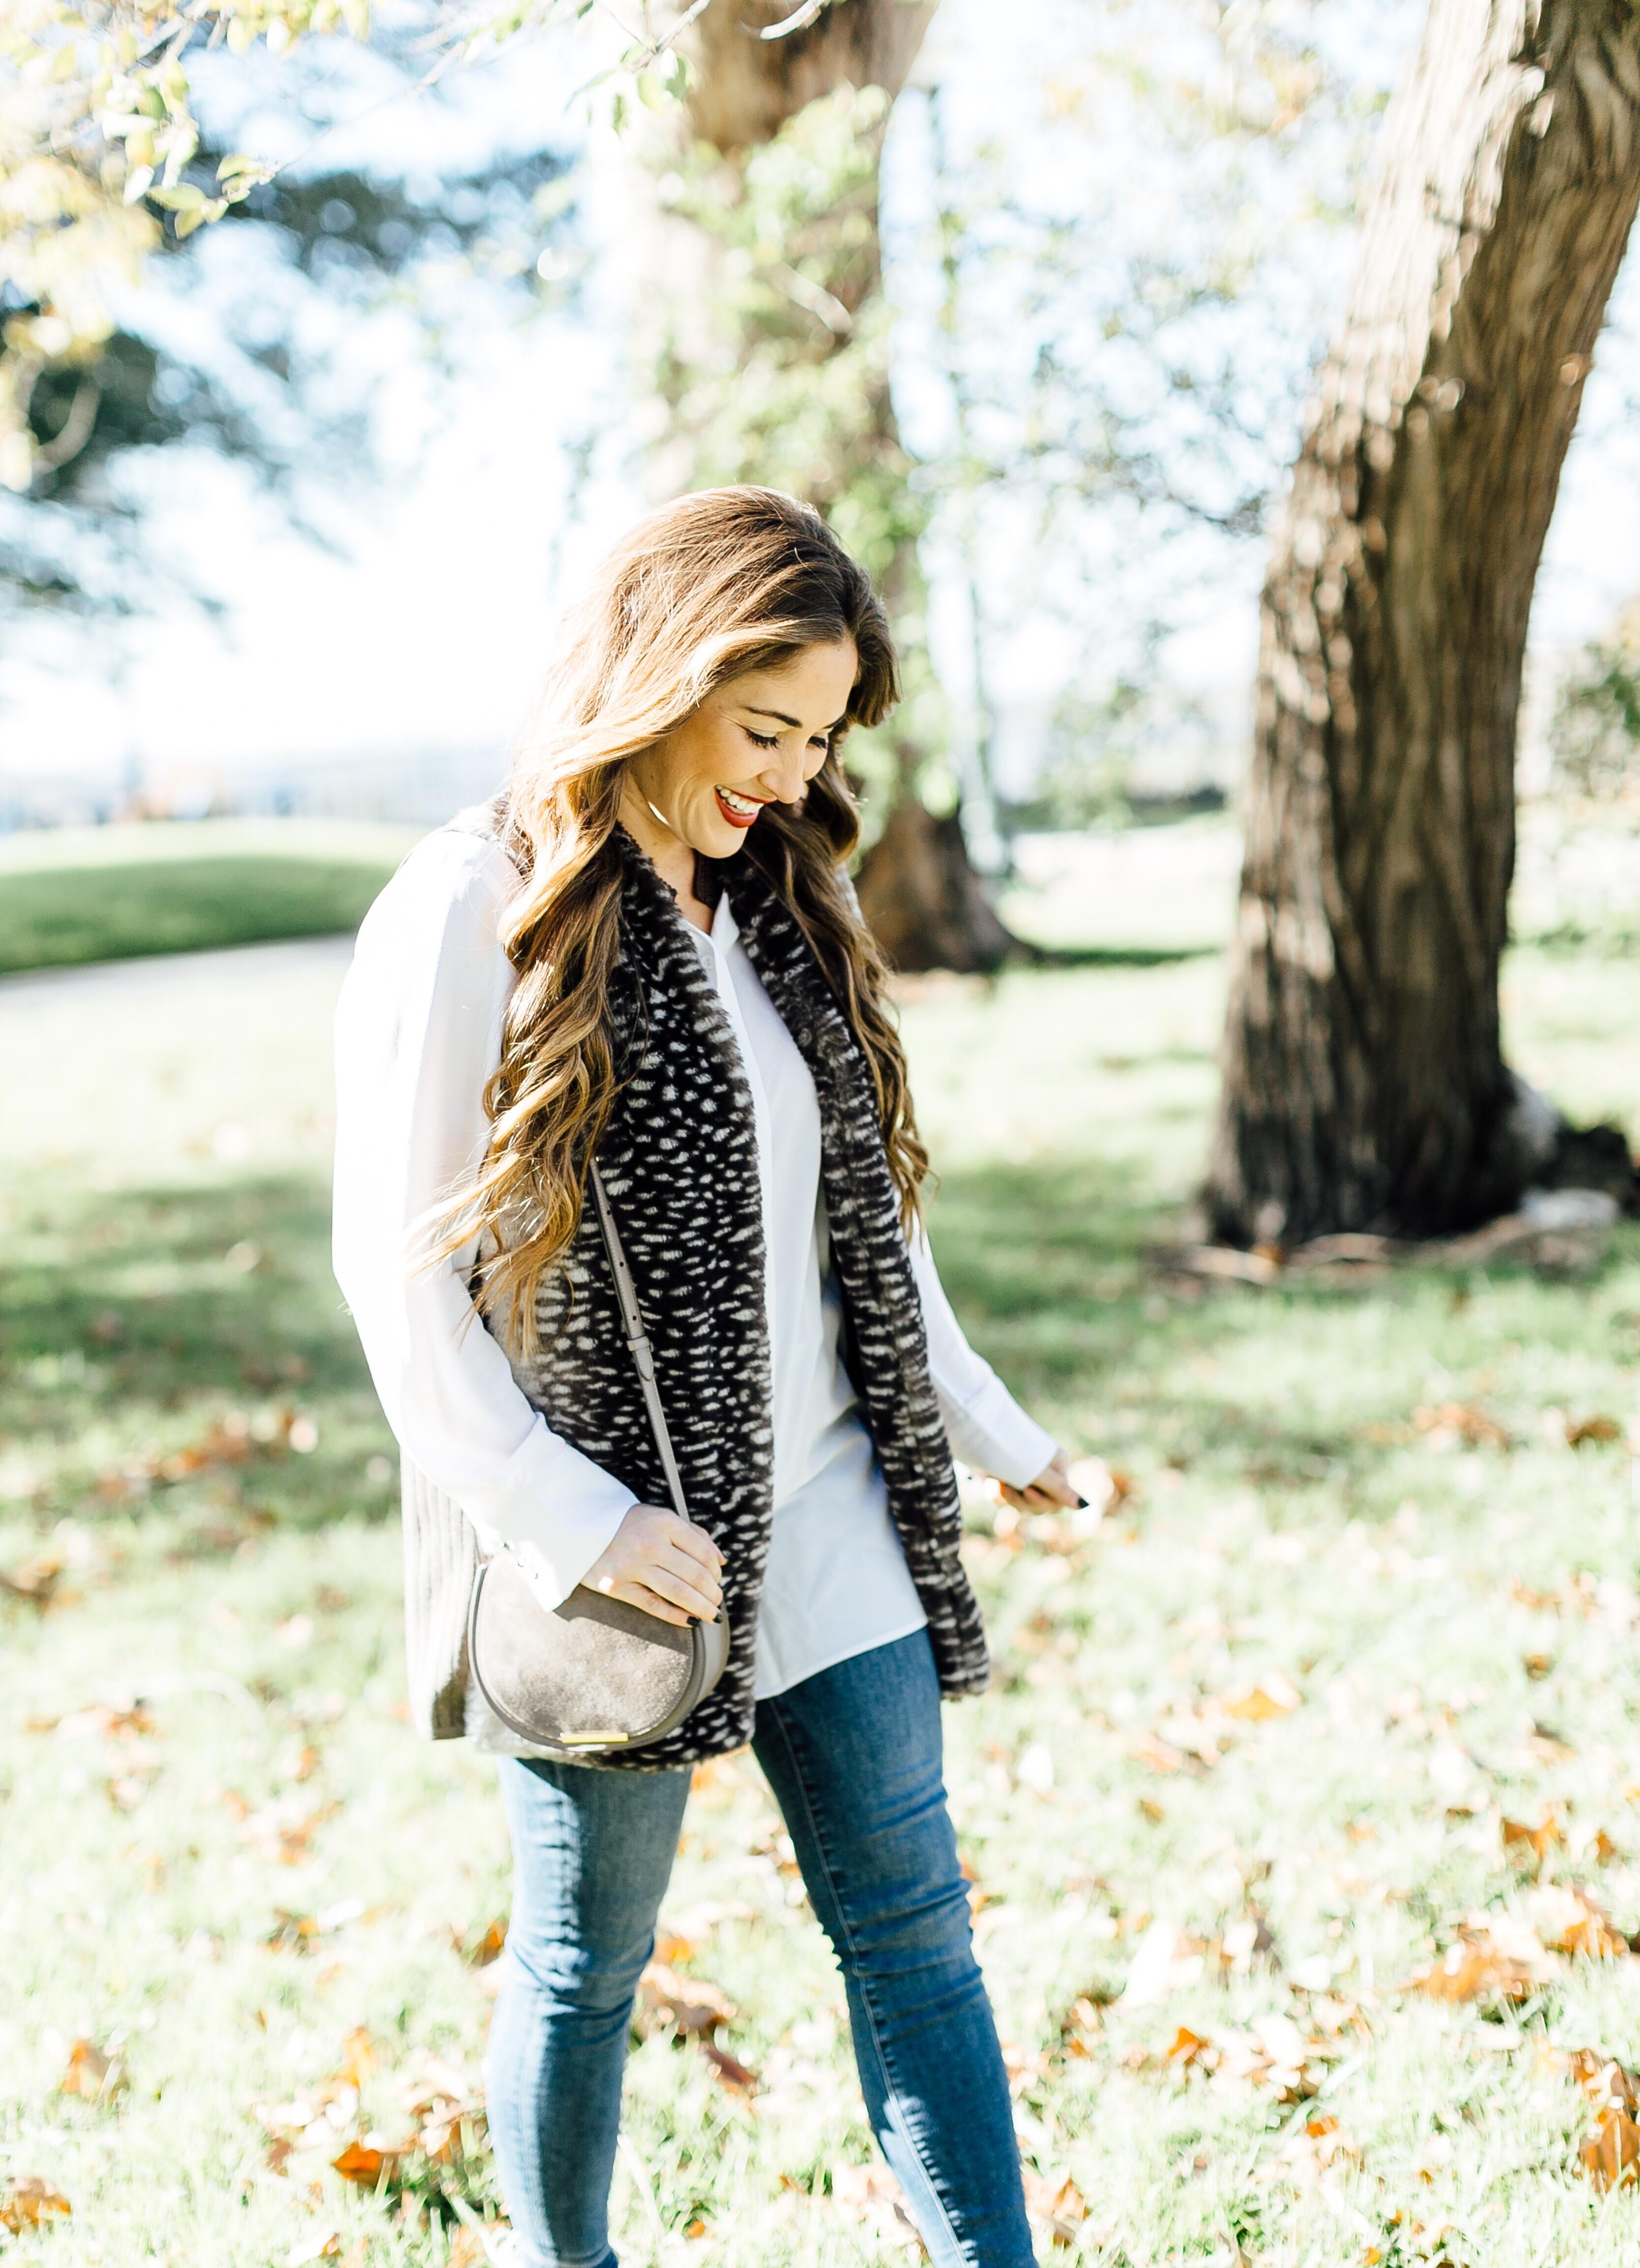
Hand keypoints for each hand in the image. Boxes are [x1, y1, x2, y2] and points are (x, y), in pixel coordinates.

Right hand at [583, 1504, 723, 1627]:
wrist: (581, 1527)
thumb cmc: (629, 1524)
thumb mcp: (661, 1518)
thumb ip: (694, 1535)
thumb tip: (722, 1561)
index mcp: (664, 1522)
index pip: (703, 1553)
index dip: (716, 1572)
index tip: (717, 1580)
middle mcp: (650, 1543)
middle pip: (695, 1576)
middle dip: (713, 1593)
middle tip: (718, 1602)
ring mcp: (632, 1565)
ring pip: (679, 1593)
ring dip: (702, 1608)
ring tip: (712, 1616)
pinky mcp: (617, 1585)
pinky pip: (654, 1605)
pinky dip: (677, 1616)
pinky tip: (690, 1621)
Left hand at [995, 1447, 1082, 1514]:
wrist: (978, 1429)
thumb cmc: (1011, 1449)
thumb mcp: (1036, 1471)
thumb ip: (1060, 1489)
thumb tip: (1085, 1505)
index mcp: (1058, 1466)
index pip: (1058, 1502)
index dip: (1041, 1501)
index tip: (1027, 1489)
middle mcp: (1044, 1472)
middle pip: (1040, 1506)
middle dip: (1021, 1501)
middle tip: (1007, 1486)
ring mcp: (1024, 1475)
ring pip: (1021, 1504)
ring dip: (1007, 1497)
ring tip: (997, 1481)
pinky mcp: (1006, 1477)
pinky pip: (1005, 1499)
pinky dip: (996, 1493)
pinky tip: (990, 1481)